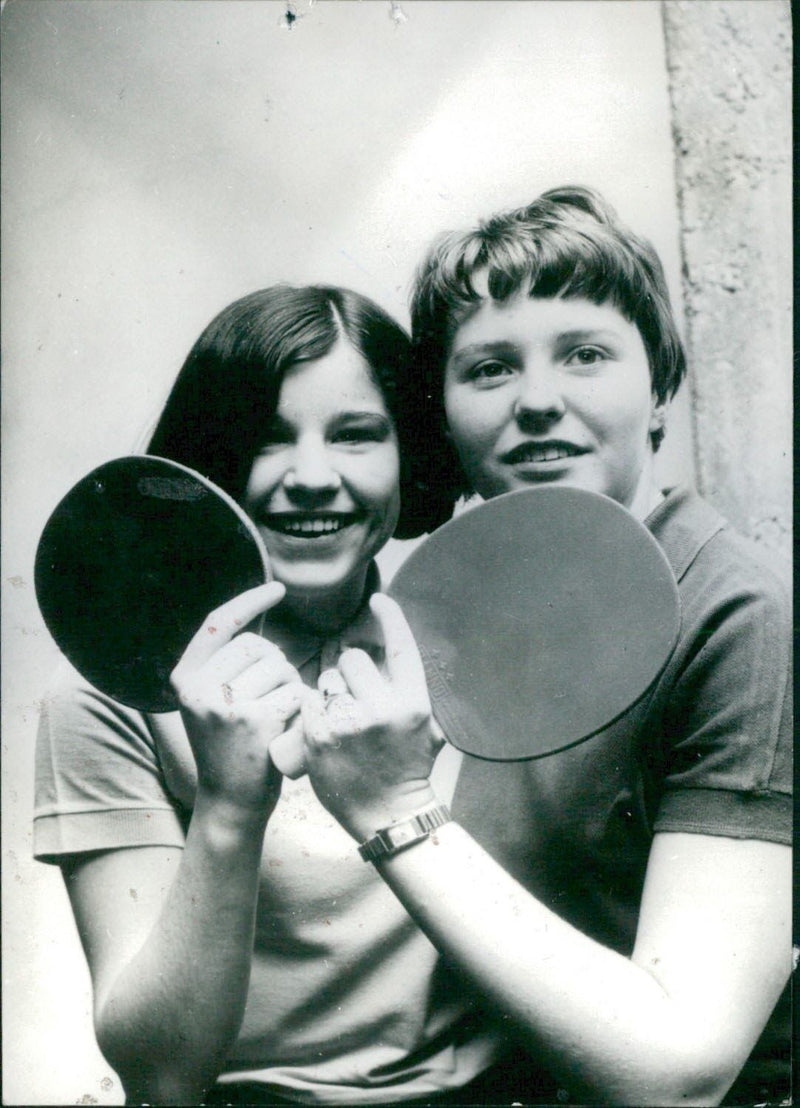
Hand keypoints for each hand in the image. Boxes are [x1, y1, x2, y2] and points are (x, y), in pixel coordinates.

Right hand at [170, 582, 303, 819]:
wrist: (230, 802)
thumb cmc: (232, 747)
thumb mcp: (212, 701)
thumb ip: (227, 664)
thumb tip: (257, 611)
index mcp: (185, 677)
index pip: (219, 622)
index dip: (250, 602)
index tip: (277, 589)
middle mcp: (198, 688)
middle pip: (258, 645)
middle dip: (276, 665)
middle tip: (269, 701)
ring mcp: (225, 704)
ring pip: (280, 667)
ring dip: (290, 687)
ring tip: (275, 719)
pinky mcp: (254, 721)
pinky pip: (295, 692)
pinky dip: (301, 708)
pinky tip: (287, 730)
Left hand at [302, 593, 443, 840]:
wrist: (389, 815)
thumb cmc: (408, 768)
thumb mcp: (425, 726)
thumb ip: (410, 691)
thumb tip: (392, 653)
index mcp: (412, 702)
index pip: (400, 646)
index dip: (391, 617)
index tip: (379, 600)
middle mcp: (381, 709)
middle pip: (353, 659)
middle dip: (351, 671)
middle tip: (355, 696)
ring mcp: (348, 723)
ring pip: (327, 680)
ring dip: (330, 692)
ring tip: (341, 719)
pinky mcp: (319, 737)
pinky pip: (308, 703)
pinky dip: (312, 711)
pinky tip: (322, 728)